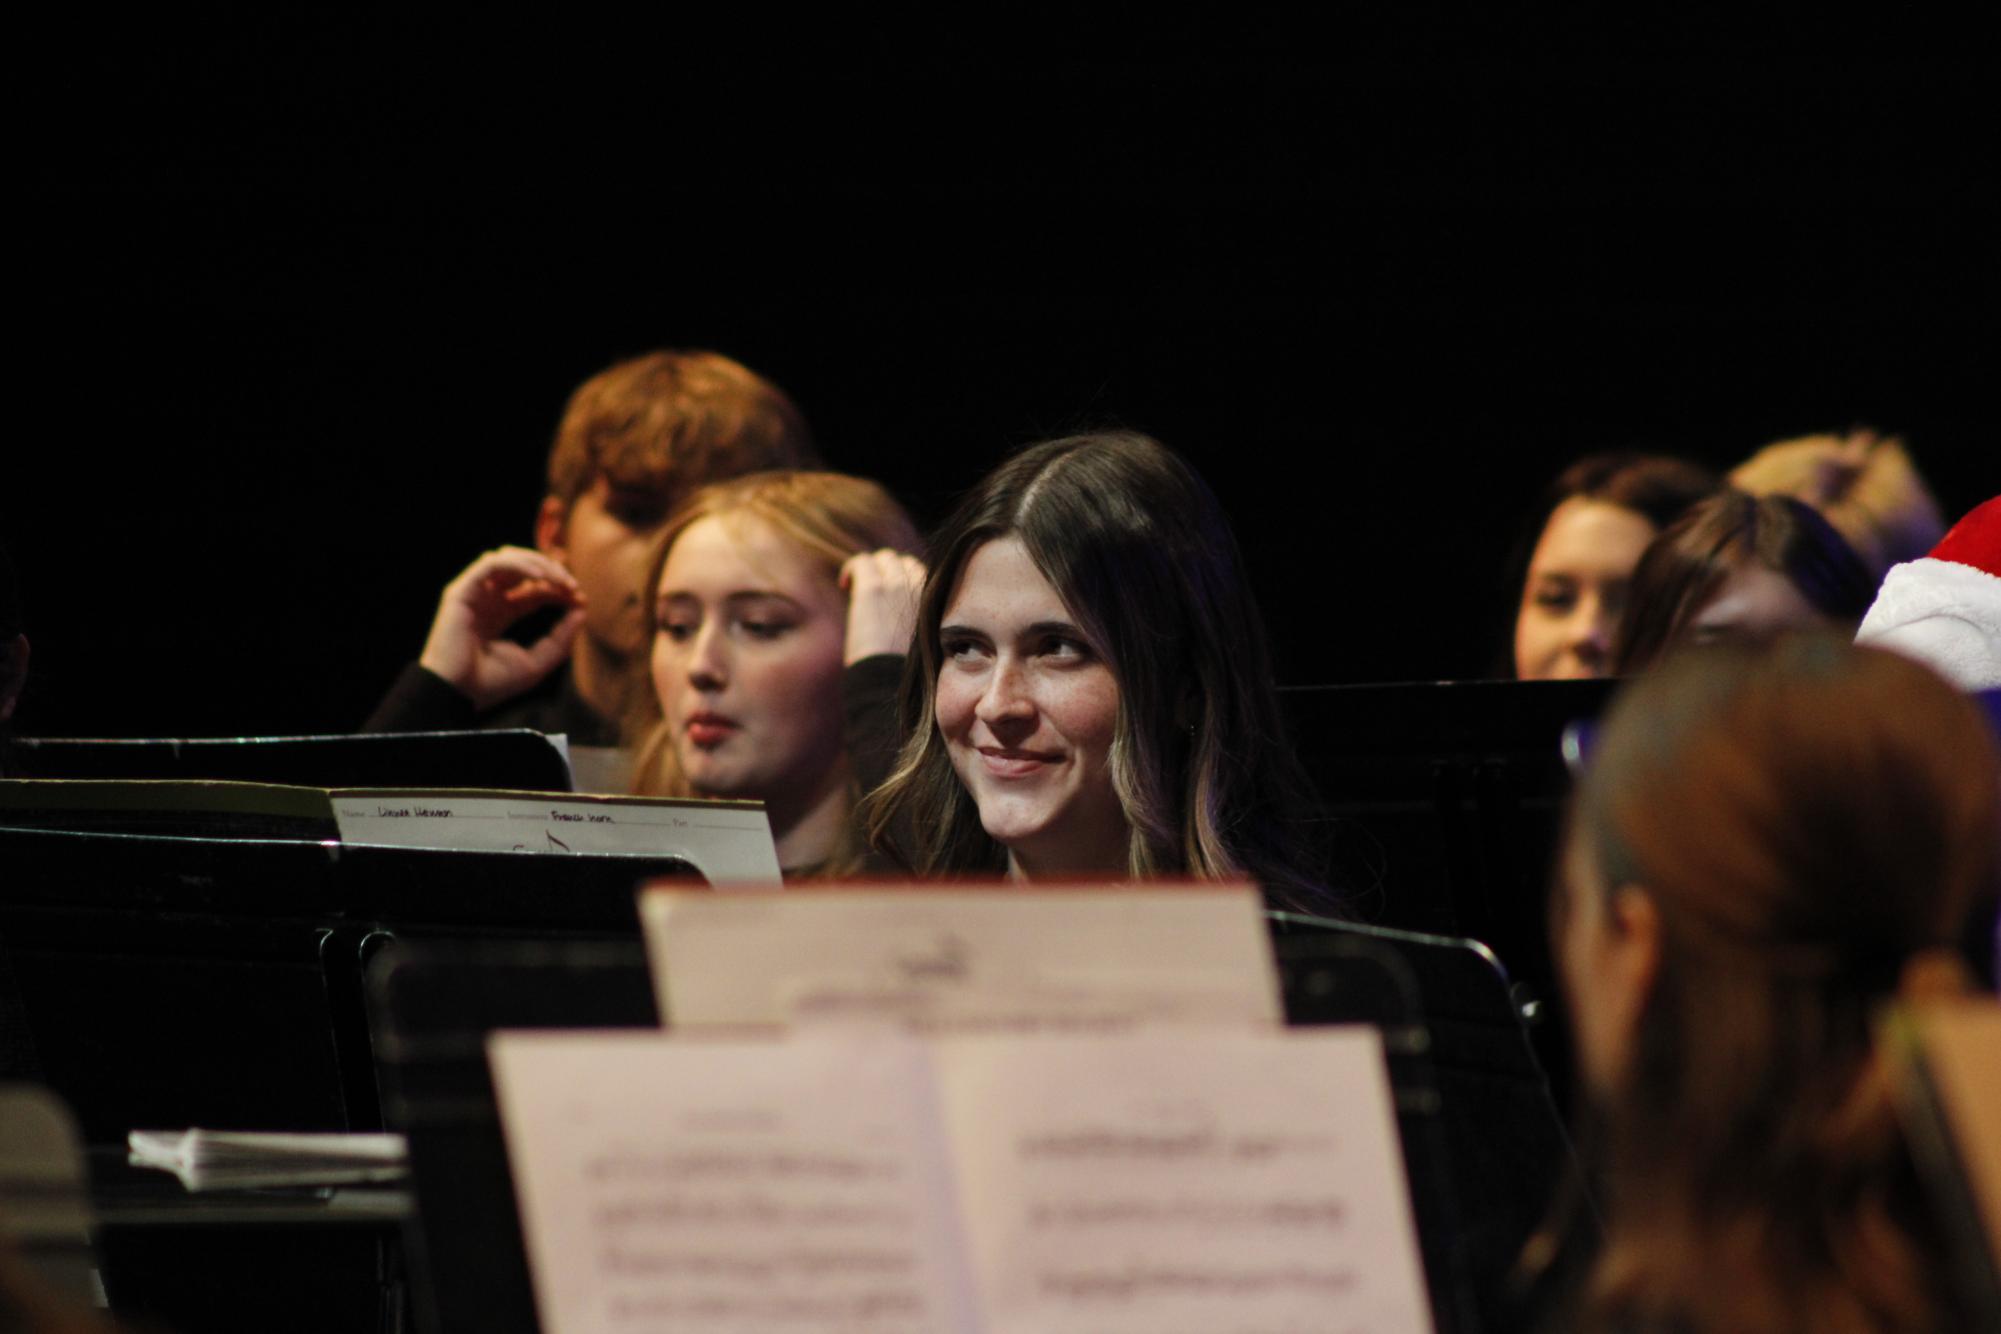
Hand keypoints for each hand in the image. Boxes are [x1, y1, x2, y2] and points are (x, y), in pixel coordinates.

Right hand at [418, 547, 588, 711]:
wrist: (458, 694)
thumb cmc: (492, 683)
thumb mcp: (537, 662)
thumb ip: (561, 638)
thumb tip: (582, 610)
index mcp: (502, 613)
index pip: (535, 590)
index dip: (559, 590)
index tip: (581, 599)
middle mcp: (488, 599)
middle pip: (524, 570)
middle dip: (552, 572)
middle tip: (573, 586)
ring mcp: (474, 593)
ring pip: (508, 558)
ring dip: (538, 564)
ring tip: (559, 579)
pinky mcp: (462, 591)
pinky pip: (491, 564)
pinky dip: (518, 564)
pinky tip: (540, 577)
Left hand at [839, 549, 927, 665]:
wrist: (890, 681)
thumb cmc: (906, 675)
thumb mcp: (925, 647)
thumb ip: (921, 628)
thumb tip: (908, 628)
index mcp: (936, 604)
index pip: (923, 576)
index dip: (904, 581)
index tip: (891, 598)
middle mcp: (921, 589)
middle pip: (906, 563)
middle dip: (888, 571)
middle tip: (873, 592)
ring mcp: (897, 586)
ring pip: (886, 558)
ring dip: (871, 569)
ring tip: (856, 588)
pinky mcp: (873, 590)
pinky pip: (862, 563)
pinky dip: (852, 569)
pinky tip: (844, 584)